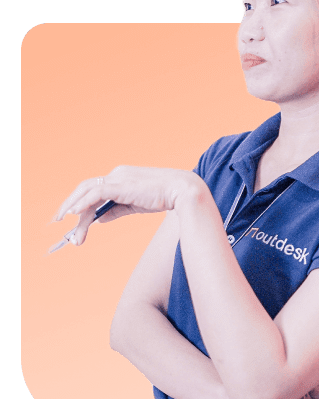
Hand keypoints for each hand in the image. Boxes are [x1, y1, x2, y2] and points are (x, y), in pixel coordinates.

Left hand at [54, 166, 200, 244]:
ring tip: (64, 225)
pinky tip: (74, 214)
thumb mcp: (135, 205)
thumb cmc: (164, 197)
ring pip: (87, 192)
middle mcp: (116, 174)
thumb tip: (98, 219)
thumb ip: (116, 210)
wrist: (182, 191)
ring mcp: (118, 178)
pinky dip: (83, 204)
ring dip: (73, 209)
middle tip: (56, 220)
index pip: (94, 188)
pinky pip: (95, 194)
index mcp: (121, 177)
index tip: (70, 216)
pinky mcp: (121, 185)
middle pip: (85, 188)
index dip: (80, 201)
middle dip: (69, 204)